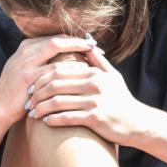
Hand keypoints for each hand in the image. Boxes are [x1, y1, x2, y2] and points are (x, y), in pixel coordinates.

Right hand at [0, 35, 96, 125]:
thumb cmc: (15, 92)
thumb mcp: (23, 70)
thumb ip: (39, 61)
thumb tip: (61, 55)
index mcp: (25, 47)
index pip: (55, 38)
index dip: (74, 40)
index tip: (89, 44)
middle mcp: (25, 51)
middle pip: (57, 38)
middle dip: (78, 42)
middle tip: (96, 46)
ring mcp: (26, 62)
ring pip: (57, 48)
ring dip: (77, 51)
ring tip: (93, 58)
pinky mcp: (29, 76)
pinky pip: (56, 68)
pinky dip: (71, 67)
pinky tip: (84, 72)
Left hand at [27, 46, 149, 145]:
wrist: (138, 123)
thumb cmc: (122, 99)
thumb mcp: (113, 76)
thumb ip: (97, 61)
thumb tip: (86, 43)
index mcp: (94, 73)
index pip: (60, 71)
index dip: (42, 78)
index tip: (31, 86)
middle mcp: (94, 84)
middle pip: (56, 85)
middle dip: (38, 93)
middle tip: (28, 101)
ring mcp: (95, 101)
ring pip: (58, 102)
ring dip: (42, 108)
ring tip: (33, 114)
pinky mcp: (96, 118)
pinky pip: (68, 117)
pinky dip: (53, 119)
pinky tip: (46, 122)